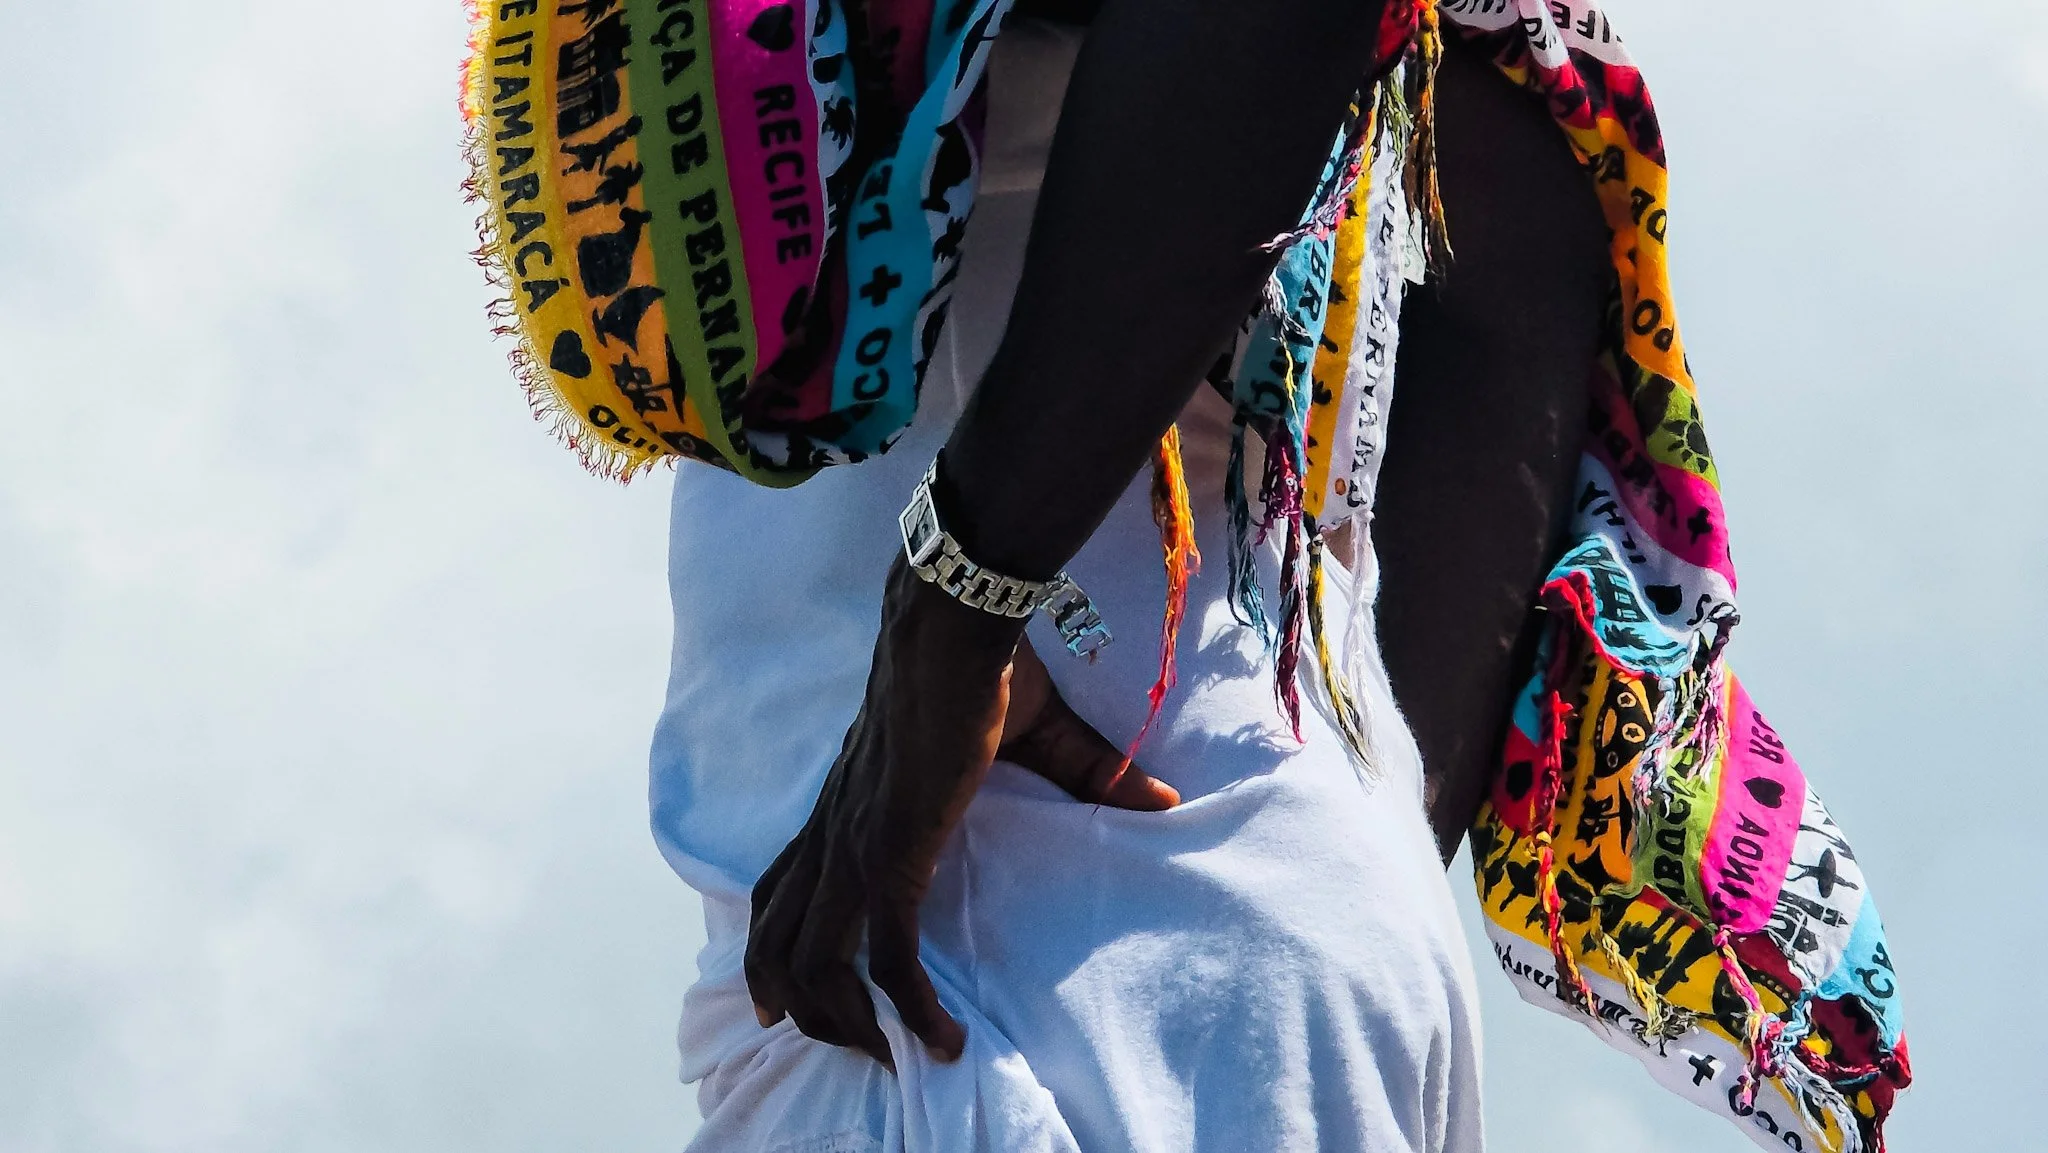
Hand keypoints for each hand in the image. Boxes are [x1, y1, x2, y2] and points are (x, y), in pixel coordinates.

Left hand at [745, 557, 1178, 1067]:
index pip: (784, 881)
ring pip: (814, 959)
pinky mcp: (893, 855)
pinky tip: (945, 1039)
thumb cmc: (988, 667)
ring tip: (888, 1055)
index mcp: (848, 802)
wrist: (958, 628)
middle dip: (794, 1000)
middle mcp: (838, 830)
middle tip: (844, 1044)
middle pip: (778, 934)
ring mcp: (859, 845)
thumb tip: (1161, 796)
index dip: (776, 938)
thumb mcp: (1033, 734)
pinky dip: (911, 1008)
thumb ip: (1085, 773)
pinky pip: (888, 956)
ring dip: (842, 1020)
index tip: (789, 992)